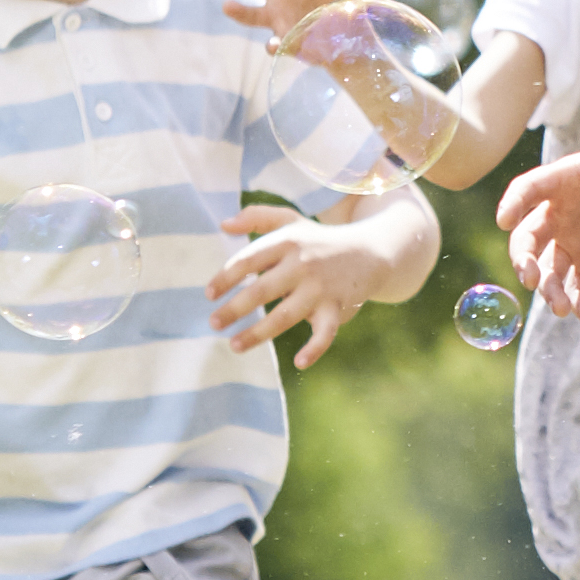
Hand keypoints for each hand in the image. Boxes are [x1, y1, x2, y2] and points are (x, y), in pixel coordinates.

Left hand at [208, 210, 386, 364]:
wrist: (371, 250)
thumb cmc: (320, 240)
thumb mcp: (291, 222)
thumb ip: (257, 217)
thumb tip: (223, 225)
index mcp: (287, 242)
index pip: (248, 260)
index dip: (226, 278)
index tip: (209, 294)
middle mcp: (302, 264)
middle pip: (261, 290)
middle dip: (234, 309)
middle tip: (214, 324)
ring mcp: (321, 287)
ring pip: (285, 315)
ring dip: (258, 333)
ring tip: (234, 346)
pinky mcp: (338, 306)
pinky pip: (326, 331)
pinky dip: (315, 348)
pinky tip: (299, 362)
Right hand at [497, 135, 579, 324]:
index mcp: (562, 182)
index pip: (528, 190)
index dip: (513, 204)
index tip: (504, 220)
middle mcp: (560, 215)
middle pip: (529, 239)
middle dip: (524, 261)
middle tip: (531, 280)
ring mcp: (574, 242)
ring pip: (550, 271)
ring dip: (550, 292)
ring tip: (562, 309)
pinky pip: (579, 289)